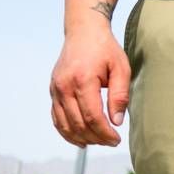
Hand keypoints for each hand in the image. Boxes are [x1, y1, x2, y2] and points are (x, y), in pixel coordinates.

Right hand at [50, 22, 130, 145]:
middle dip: (96, 138)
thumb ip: (119, 95)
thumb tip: (116, 121)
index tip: (116, 139)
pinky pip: (56, 118)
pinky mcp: (53, 91)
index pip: (92, 116)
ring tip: (98, 142)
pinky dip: (67, 132)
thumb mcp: (121, 68)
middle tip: (111, 142)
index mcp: (82, 80)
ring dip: (81, 138)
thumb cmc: (105, 49)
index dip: (104, 132)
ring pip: (64, 124)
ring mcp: (56, 90)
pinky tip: (80, 139)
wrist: (83, 32)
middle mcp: (65, 86)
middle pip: (78, 123)